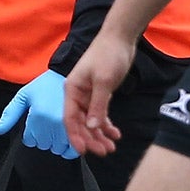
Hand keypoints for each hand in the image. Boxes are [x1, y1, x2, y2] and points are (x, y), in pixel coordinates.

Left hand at [0, 70, 76, 158]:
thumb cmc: (44, 85)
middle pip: (43, 145)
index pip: (29, 140)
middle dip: (43, 137)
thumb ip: (10, 114)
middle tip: (46, 123)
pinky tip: (66, 139)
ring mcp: (68, 126)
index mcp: (38, 115)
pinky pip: (72, 149)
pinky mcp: (81, 128)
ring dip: (55, 142)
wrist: (66, 75)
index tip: (36, 123)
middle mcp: (52, 123)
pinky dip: (68, 147)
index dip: (31, 133)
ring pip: (57, 148)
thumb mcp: (24, 96)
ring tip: (56, 127)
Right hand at [63, 32, 133, 155]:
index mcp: (72, 90)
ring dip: (100, 135)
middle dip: (91, 138)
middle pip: (81, 123)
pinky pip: (100, 114)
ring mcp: (88, 95)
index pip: (70, 119)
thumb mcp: (104, 81)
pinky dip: (107, 125)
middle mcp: (77, 95)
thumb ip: (98, 105)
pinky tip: (115, 134)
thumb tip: (91, 127)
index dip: (75, 136)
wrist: (120, 38)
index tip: (83, 151)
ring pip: (91, 121)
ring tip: (111, 147)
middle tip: (104, 151)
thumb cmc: (108, 55)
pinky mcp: (99, 94)